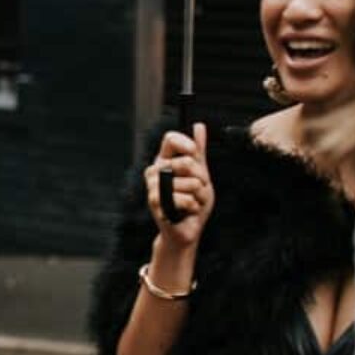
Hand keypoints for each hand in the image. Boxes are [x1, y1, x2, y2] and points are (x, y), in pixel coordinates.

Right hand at [145, 123, 213, 247]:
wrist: (187, 229)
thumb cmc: (192, 201)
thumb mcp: (200, 174)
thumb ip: (198, 151)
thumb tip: (199, 125)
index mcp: (164, 161)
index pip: (170, 139)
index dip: (186, 144)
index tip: (194, 154)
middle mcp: (155, 171)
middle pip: (187, 162)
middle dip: (202, 179)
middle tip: (197, 190)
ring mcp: (153, 187)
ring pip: (190, 183)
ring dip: (199, 196)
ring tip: (191, 203)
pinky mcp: (156, 203)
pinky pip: (186, 199)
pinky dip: (193, 207)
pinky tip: (186, 211)